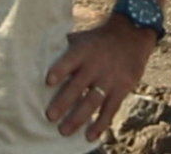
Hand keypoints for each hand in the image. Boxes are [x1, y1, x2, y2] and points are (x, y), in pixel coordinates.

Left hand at [44, 19, 157, 140]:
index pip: (70, 60)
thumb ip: (64, 48)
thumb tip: (38, 55)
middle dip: (64, 101)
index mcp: (84, 51)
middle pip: (78, 85)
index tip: (48, 81)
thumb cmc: (98, 39)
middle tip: (50, 116)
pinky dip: (100, 124)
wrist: (132, 35)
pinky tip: (90, 136)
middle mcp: (96, 65)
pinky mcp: (122, 89)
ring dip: (78, 117)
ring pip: (92, 101)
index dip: (59, 70)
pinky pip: (110, 109)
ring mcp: (109, 79)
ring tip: (64, 131)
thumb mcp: (83, 38)